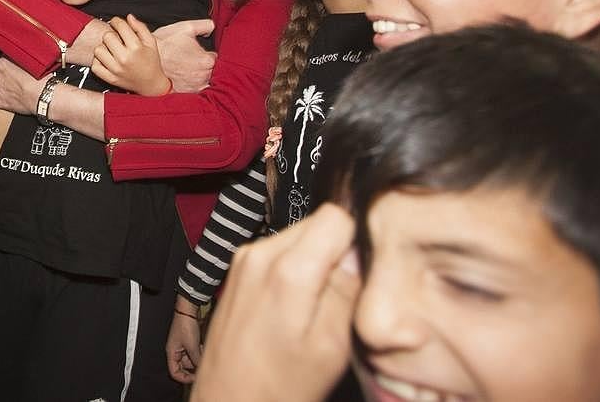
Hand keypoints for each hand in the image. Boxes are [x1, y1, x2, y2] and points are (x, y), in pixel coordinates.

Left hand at [0, 57, 45, 115]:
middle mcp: (0, 75)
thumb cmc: (44, 80)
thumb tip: (31, 55)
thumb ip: (29, 57)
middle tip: (10, 72)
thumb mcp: (37, 62)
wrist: (45, 97)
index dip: (10, 58)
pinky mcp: (1, 102)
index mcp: (6, 62)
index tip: (16, 61)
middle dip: (1, 69)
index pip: (3, 55)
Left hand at [91, 15, 170, 94]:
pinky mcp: (110, 78)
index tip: (116, 23)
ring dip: (104, 48)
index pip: (120, 26)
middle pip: (107, 36)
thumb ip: (140, 27)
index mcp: (136, 48)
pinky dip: (98, 61)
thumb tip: (128, 17)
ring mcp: (115, 70)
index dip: (117, 21)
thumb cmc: (151, 62)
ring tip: (112, 50)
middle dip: (112, 34)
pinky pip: (95, 65)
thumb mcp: (151, 42)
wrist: (151, 84)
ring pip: (98, 50)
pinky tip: (107, 60)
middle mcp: (124, 58)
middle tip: (117, 39)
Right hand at [153, 19, 216, 91]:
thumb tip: (212, 28)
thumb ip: (205, 25)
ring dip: (198, 76)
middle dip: (204, 66)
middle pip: (212, 71)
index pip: (216, 58)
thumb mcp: (186, 27)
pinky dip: (191, 85)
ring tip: (187, 68)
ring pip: (204, 82)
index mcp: (206, 61)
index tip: (199, 52)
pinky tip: (183, 77)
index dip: (207, 54)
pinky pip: (194, 91)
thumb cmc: (165, 42)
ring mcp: (193, 87)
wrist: (145, 56)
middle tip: (191, 59)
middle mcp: (203, 76)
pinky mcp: (184, 93)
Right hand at [167, 296, 203, 384]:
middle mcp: (176, 351)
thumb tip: (202, 370)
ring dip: (198, 359)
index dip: (184, 378)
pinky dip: (200, 352)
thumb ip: (197, 359)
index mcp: (172, 353)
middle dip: (194, 367)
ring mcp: (183, 346)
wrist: (188, 310)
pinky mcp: (189, 342)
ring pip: (191, 360)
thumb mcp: (192, 345)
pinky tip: (203, 347)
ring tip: (203, 353)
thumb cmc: (185, 324)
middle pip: (184, 367)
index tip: (195, 378)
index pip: (174, 372)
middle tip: (202, 366)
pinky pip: (195, 352)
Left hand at [192, 204, 359, 401]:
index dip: (356, 239)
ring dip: (316, 264)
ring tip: (316, 309)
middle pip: (317, 223)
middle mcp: (260, 252)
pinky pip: (279, 253)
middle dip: (336, 252)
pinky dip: (295, 272)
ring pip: (299, 237)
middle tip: (341, 298)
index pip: (337, 215)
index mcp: (287, 268)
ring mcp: (244, 260)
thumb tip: (359, 252)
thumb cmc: (278, 387)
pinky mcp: (237, 271)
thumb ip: (347, 291)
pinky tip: (295, 309)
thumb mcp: (329, 347)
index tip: (361, 272)